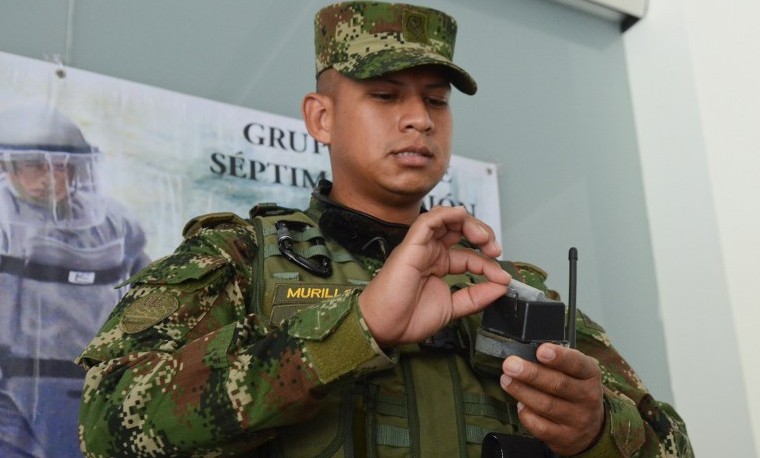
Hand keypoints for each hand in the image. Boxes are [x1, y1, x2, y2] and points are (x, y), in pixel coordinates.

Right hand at [359, 206, 510, 345]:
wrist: (383, 327)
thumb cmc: (407, 318)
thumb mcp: (453, 308)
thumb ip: (477, 297)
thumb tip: (502, 286)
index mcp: (439, 266)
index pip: (470, 256)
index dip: (489, 264)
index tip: (503, 278)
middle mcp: (431, 253)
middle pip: (461, 230)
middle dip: (483, 235)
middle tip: (495, 250)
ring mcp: (421, 247)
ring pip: (447, 220)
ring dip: (470, 223)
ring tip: (484, 239)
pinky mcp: (411, 244)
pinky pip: (429, 220)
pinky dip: (447, 214)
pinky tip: (462, 217)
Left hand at [500, 343, 604, 455]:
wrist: (591, 428)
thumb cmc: (575, 390)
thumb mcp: (575, 372)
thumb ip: (557, 362)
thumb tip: (526, 353)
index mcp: (590, 375)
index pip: (577, 364)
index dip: (559, 357)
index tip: (541, 351)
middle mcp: (588, 397)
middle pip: (558, 384)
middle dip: (531, 374)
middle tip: (510, 365)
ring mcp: (577, 419)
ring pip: (547, 405)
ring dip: (522, 391)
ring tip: (506, 380)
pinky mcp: (564, 438)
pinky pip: (541, 427)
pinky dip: (526, 414)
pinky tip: (520, 405)